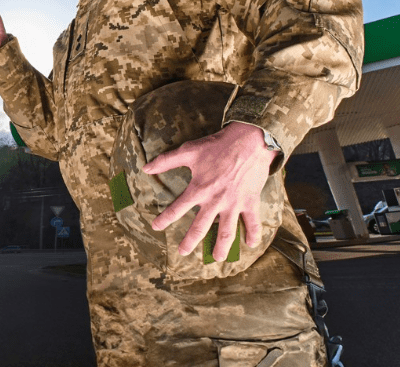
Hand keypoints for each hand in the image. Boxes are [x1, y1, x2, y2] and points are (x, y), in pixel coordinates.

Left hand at [144, 122, 278, 261]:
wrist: (249, 141)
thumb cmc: (217, 145)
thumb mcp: (189, 151)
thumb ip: (166, 161)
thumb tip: (146, 168)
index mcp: (198, 189)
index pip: (177, 209)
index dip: (164, 219)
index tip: (156, 227)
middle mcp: (215, 201)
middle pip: (200, 227)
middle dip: (189, 242)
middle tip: (183, 252)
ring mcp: (234, 204)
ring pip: (226, 232)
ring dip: (221, 247)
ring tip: (215, 258)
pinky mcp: (250, 202)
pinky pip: (252, 222)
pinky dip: (253, 234)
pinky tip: (250, 244)